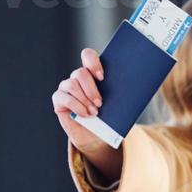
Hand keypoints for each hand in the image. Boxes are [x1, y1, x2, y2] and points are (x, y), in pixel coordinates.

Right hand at [52, 49, 120, 177]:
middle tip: (100, 102)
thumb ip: (120, 92)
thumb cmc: (108, 117)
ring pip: (72, 84)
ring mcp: (66, 87)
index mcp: (92, 72)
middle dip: (91, 88)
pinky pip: (64, 98)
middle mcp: (77, 77)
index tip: (102, 77)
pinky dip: (76, 106)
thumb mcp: (117, 103)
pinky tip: (85, 115)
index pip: (87, 56)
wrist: (96, 135)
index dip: (93, 63)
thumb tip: (132, 85)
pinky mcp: (59, 99)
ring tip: (94, 112)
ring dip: (84, 99)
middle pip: (80, 73)